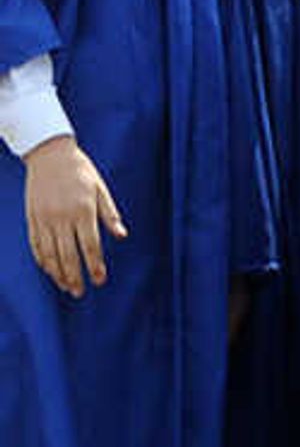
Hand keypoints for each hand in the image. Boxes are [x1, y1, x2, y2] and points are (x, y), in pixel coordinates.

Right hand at [21, 134, 124, 294]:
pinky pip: (35, 244)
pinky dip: (42, 259)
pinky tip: (49, 270)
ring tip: (66, 287)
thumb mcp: (101, 189)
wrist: (49, 154)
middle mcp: (62, 217)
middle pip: (68, 254)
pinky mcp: (31, 217)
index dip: (94, 265)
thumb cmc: (81, 171)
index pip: (90, 246)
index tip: (100, 281)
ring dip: (58, 273)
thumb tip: (122, 236)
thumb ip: (110, 214)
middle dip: (75, 276)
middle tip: (81, 292)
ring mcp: (44, 218)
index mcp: (83, 210)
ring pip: (50, 253)